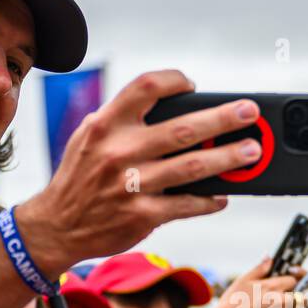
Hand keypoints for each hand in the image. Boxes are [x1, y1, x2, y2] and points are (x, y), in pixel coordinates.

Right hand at [18, 70, 262, 271]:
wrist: (56, 226)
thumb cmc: (80, 178)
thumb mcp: (90, 138)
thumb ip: (124, 121)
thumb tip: (175, 111)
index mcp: (106, 124)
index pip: (146, 88)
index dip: (175, 81)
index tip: (193, 85)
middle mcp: (119, 151)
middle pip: (183, 128)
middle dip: (223, 119)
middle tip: (250, 112)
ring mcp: (132, 185)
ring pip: (193, 167)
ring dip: (228, 158)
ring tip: (251, 152)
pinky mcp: (142, 215)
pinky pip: (186, 204)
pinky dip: (208, 200)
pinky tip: (223, 195)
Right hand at [211, 258, 303, 307]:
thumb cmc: (232, 302)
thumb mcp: (243, 281)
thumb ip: (259, 269)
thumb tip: (269, 257)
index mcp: (273, 286)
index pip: (293, 281)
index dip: (288, 283)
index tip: (283, 288)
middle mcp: (280, 301)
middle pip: (298, 298)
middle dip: (292, 300)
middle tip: (279, 304)